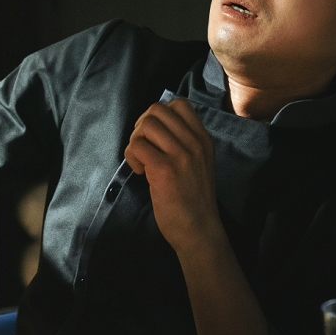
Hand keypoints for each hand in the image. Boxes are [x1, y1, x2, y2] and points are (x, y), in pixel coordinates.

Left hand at [124, 98, 220, 251]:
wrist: (199, 230)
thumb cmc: (193, 199)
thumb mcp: (199, 162)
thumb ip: (184, 142)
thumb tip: (154, 125)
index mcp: (203, 139)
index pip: (179, 104)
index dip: (158, 115)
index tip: (154, 136)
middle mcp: (194, 143)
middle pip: (156, 110)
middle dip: (141, 126)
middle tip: (143, 148)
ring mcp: (181, 155)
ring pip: (145, 125)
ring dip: (135, 141)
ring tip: (141, 161)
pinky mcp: (164, 170)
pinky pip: (137, 146)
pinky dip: (132, 157)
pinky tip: (140, 172)